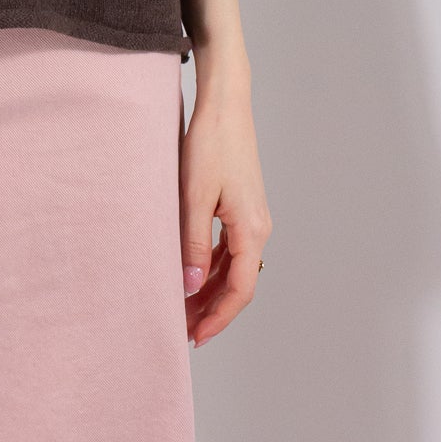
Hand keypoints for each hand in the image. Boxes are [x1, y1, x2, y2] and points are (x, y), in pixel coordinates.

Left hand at [179, 89, 272, 344]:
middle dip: (212, 309)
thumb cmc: (211, 144)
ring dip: (210, 289)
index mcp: (251, 230)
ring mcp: (252, 217)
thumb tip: (190, 286)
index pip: (239, 291)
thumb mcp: (195, 196)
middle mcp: (259, 228)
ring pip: (234, 267)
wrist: (225, 105)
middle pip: (238, 283)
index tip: (194, 336)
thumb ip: (193, 243)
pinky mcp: (243, 206)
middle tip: (182, 327)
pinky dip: (212, 265)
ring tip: (183, 305)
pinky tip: (192, 271)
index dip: (218, 318)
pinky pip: (230, 248)